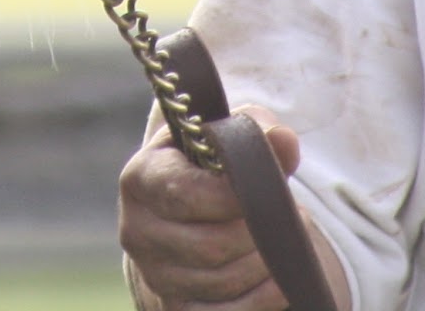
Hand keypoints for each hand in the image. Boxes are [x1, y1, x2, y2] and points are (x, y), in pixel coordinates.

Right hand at [118, 107, 329, 310]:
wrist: (190, 214)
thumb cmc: (210, 167)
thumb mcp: (226, 137)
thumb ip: (256, 131)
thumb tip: (284, 141)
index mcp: (140, 179)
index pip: (183, 193)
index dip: (232, 196)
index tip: (265, 188)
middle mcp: (136, 230)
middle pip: (208, 245)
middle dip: (258, 234)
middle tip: (288, 217)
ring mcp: (154, 275)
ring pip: (221, 281)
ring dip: (265, 264)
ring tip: (284, 241)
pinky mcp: (175, 309)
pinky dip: (262, 298)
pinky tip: (279, 278)